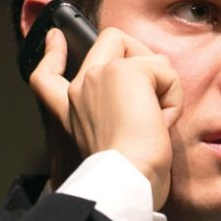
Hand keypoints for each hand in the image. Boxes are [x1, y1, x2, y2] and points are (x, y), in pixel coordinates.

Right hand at [29, 25, 182, 209]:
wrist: (127, 182)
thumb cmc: (127, 175)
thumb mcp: (112, 141)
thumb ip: (114, 112)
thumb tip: (147, 91)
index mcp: (71, 110)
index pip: (47, 76)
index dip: (51, 53)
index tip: (54, 38)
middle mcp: (79, 89)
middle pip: (113, 40)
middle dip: (142, 59)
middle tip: (151, 97)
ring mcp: (99, 75)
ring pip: (148, 56)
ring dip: (163, 88)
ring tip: (154, 121)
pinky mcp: (125, 72)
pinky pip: (165, 72)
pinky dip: (173, 98)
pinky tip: (160, 122)